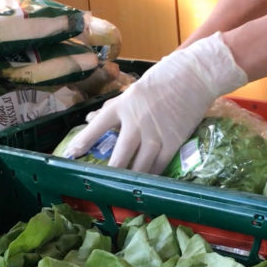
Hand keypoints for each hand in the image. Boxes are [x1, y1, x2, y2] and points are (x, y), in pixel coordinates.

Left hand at [62, 31, 247, 173]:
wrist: (194, 76)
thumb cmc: (163, 79)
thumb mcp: (133, 90)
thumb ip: (112, 107)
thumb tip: (90, 119)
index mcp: (122, 106)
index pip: (95, 127)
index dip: (81, 144)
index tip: (71, 156)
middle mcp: (135, 123)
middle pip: (118, 158)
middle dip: (109, 175)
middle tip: (101, 186)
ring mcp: (155, 135)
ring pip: (139, 167)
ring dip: (131, 180)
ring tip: (123, 190)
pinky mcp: (173, 142)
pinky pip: (159, 166)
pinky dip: (151, 177)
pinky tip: (146, 183)